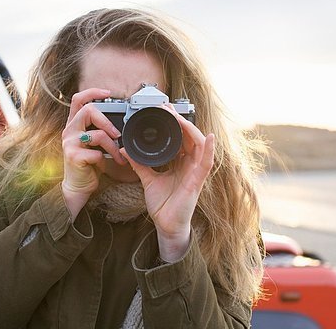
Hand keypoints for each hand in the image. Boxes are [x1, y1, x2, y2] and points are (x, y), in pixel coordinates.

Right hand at [61, 88, 125, 219]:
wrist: (78, 186)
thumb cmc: (88, 163)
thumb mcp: (93, 143)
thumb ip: (100, 130)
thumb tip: (121, 123)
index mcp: (74, 124)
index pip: (78, 99)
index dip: (92, 92)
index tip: (108, 93)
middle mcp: (69, 131)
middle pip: (88, 111)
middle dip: (107, 121)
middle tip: (118, 134)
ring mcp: (70, 143)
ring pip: (97, 135)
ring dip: (113, 146)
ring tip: (119, 154)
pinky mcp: (74, 157)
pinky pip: (96, 153)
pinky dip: (107, 159)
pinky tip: (109, 165)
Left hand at [121, 105, 214, 260]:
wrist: (166, 226)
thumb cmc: (163, 204)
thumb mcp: (148, 180)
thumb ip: (139, 164)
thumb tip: (125, 150)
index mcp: (180, 162)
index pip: (180, 137)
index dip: (174, 122)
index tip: (163, 110)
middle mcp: (190, 164)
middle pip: (190, 136)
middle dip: (180, 120)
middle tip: (167, 108)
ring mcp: (196, 171)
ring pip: (200, 144)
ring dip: (190, 129)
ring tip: (179, 117)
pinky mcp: (198, 181)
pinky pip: (207, 163)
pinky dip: (210, 150)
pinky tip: (210, 138)